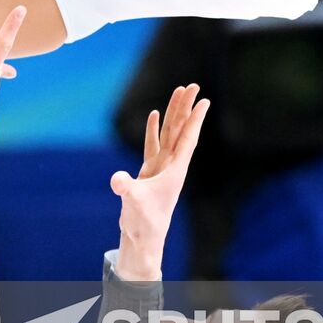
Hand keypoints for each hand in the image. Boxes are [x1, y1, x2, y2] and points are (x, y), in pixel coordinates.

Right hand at [111, 85, 209, 280]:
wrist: (142, 236)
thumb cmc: (143, 222)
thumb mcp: (135, 203)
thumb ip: (127, 189)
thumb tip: (118, 180)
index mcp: (175, 170)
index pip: (187, 138)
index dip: (195, 119)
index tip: (204, 101)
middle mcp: (171, 165)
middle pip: (180, 130)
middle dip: (186, 108)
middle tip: (193, 86)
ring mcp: (160, 167)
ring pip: (169, 133)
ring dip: (173, 114)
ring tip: (179, 93)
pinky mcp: (148, 171)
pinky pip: (153, 144)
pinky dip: (154, 129)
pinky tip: (155, 114)